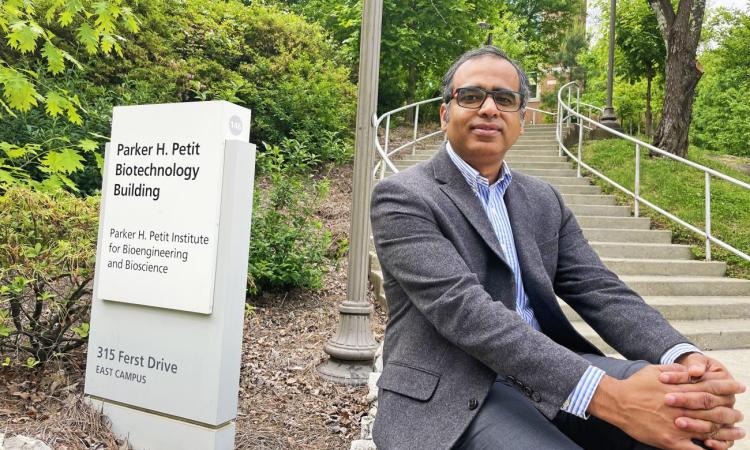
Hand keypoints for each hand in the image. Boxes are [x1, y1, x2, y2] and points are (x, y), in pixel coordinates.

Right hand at [589, 365, 740, 448]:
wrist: (617, 403)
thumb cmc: (635, 385)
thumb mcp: (655, 370)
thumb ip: (677, 370)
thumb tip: (695, 370)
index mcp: (679, 389)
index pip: (710, 388)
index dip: (727, 387)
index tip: (739, 387)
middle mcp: (681, 407)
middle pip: (713, 410)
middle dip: (731, 412)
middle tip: (740, 414)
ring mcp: (676, 425)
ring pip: (708, 430)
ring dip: (726, 432)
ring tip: (737, 432)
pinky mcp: (670, 440)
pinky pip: (694, 449)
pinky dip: (707, 449)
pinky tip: (716, 448)